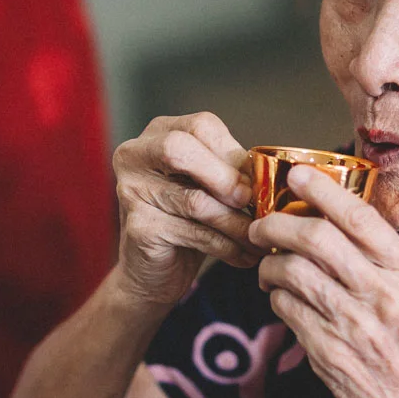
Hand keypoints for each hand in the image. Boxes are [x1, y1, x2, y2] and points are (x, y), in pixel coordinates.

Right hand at [111, 113, 262, 306]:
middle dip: (225, 178)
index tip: (256, 179)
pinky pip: (194, 233)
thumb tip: (266, 171)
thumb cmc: (185, 222)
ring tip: (258, 237)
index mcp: (157, 134)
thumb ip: (229, 171)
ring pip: (195, 200)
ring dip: (236, 223)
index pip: (200, 125)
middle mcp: (134, 156)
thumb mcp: (207, 187)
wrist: (153, 272)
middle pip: (181, 149)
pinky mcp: (139, 226)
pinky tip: (244, 256)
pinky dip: (226, 246)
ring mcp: (131, 191)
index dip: (233, 152)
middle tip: (252, 202)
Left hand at [250, 165, 398, 397]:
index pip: (361, 217)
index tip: (296, 174)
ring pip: (292, 272)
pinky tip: (281, 301)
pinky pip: (287, 310)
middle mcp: (385, 295)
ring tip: (267, 267)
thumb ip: (391, 264)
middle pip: (315, 237)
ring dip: (270, 264)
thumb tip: (345, 224)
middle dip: (276, 223)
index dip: (322, 189)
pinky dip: (276, 299)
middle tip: (261, 224)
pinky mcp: (329, 354)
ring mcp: (355, 326)